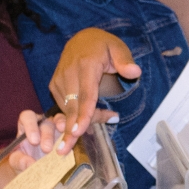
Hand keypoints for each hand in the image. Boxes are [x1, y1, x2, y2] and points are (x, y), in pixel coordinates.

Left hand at [9, 108, 117, 170]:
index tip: (33, 140)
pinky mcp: (74, 133)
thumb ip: (19, 161)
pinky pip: (86, 122)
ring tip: (72, 136)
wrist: (35, 174)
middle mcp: (46, 125)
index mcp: (29, 126)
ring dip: (69, 127)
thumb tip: (29, 163)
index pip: (27, 117)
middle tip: (47, 148)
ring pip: (66, 121)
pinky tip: (112, 116)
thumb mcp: (16, 163)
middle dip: (49, 133)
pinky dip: (99, 118)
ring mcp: (60, 129)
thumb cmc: (24, 164)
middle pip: (49, 121)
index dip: (30, 126)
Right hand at [49, 28, 140, 152]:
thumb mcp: (117, 47)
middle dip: (71, 129)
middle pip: (72, 106)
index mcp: (86, 64)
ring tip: (105, 117)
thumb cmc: (102, 45)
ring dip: (81, 121)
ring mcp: (59, 79)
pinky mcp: (54, 85)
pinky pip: (63, 106)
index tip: (77, 132)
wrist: (80, 39)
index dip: (82, 115)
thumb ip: (125, 60)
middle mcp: (69, 73)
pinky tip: (88, 116)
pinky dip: (75, 115)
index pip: (85, 94)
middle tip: (68, 149)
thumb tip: (134, 73)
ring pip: (68, 109)